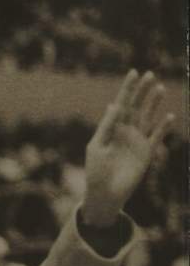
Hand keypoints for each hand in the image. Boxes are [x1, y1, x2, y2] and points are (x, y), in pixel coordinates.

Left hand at [82, 70, 173, 225]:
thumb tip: (114, 105)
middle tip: (149, 74)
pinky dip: (163, 127)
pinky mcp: (146, 152)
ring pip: (147, 117)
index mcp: (111, 128)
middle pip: (136, 107)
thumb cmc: (96, 172)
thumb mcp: (97, 146)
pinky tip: (169, 116)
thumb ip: (107, 127)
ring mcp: (137, 141)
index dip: (127, 89)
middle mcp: (125, 132)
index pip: (121, 104)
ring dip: (153, 104)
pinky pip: (156, 136)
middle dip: (142, 91)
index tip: (133, 72)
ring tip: (159, 88)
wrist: (105, 194)